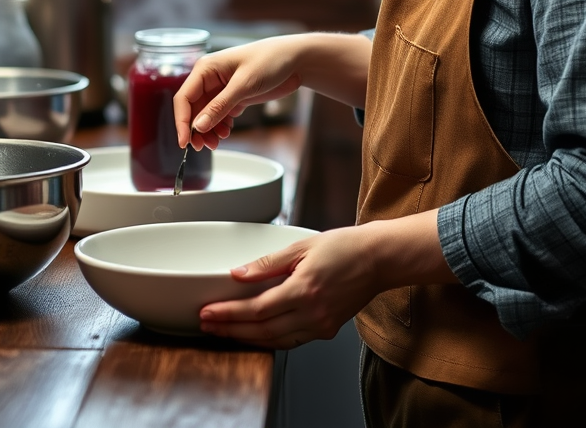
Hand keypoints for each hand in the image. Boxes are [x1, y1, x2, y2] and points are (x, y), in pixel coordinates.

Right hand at [174, 32, 372, 150]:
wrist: (295, 59)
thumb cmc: (269, 61)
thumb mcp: (244, 85)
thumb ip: (220, 106)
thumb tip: (198, 126)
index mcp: (205, 69)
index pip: (184, 98)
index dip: (181, 121)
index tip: (184, 142)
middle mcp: (210, 79)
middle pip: (193, 109)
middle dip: (196, 129)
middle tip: (204, 147)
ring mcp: (221, 88)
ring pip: (205, 115)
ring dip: (208, 130)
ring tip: (218, 142)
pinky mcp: (234, 96)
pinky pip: (219, 115)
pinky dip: (220, 126)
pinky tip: (226, 133)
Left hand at [198, 210, 454, 348]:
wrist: (378, 260)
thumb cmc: (344, 247)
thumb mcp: (301, 246)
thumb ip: (267, 264)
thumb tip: (238, 274)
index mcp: (304, 290)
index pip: (256, 309)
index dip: (228, 314)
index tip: (207, 313)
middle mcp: (312, 314)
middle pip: (262, 330)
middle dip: (230, 330)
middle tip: (207, 324)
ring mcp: (321, 325)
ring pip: (275, 340)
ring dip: (247, 338)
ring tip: (224, 331)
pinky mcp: (327, 329)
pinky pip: (291, 340)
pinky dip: (269, 339)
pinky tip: (256, 333)